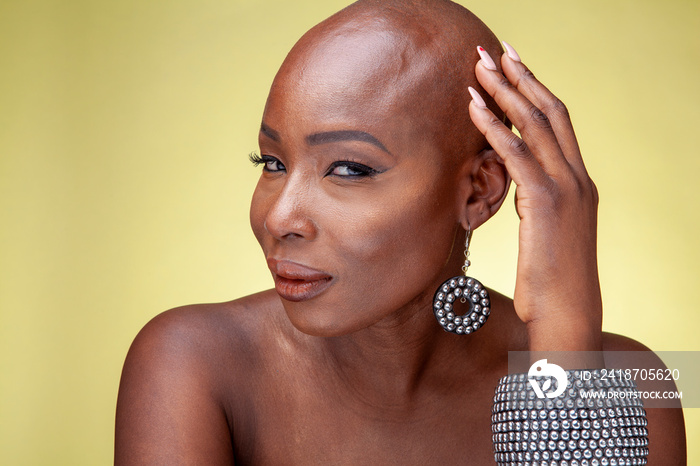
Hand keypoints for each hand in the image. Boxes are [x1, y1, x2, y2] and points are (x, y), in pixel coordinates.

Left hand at [468, 43, 602, 352]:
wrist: (568, 314)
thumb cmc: (552, 283)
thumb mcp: (546, 234)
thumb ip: (535, 203)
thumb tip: (515, 188)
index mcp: (579, 183)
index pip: (558, 123)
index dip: (536, 91)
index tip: (514, 68)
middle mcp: (578, 177)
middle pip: (550, 111)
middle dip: (521, 77)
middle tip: (494, 51)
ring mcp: (566, 188)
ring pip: (535, 124)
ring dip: (505, 91)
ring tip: (478, 67)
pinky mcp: (546, 203)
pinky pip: (515, 153)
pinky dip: (493, 126)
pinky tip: (471, 106)